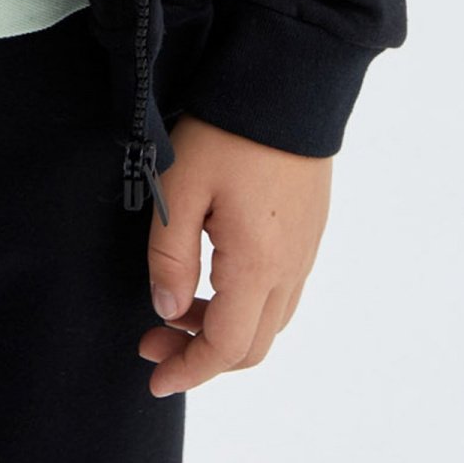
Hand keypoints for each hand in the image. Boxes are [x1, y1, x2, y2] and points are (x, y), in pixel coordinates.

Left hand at [137, 112, 331, 393]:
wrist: (287, 83)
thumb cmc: (227, 132)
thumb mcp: (179, 189)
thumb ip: (170, 258)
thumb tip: (168, 311)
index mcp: (258, 266)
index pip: (226, 347)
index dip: (189, 371)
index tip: (155, 379)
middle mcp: (291, 268)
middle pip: (252, 346)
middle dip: (201, 356)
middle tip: (153, 341)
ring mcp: (306, 250)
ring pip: (270, 322)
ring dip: (224, 330)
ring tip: (178, 307)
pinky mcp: (310, 230)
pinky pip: (282, 292)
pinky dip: (246, 305)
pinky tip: (213, 278)